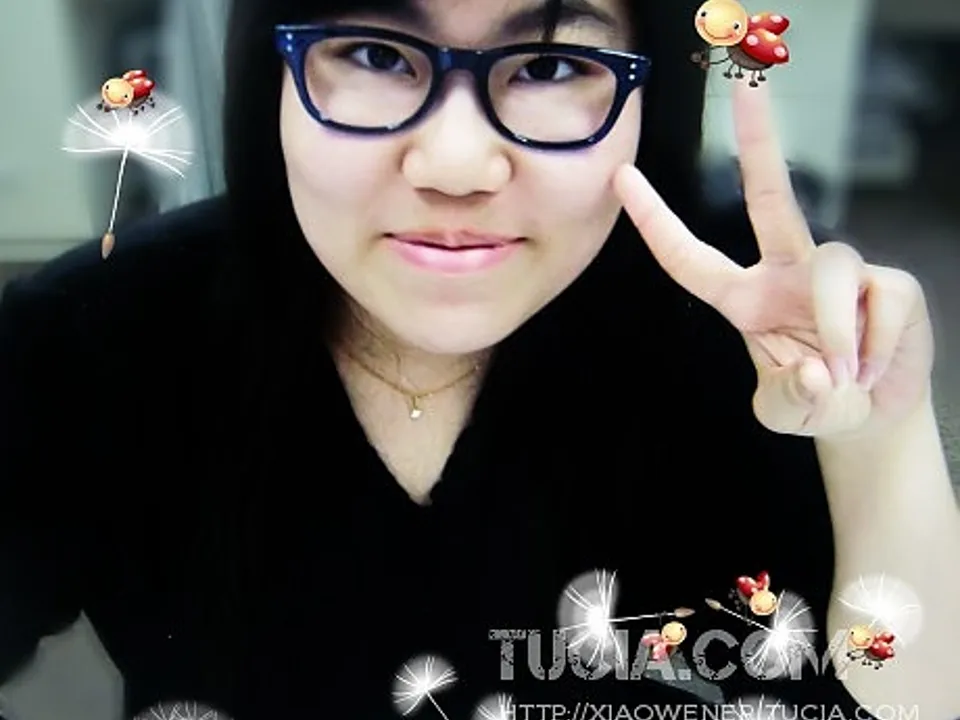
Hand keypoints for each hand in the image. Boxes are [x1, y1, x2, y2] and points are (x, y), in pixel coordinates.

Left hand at [613, 82, 934, 439]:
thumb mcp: (785, 413)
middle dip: (760, 141)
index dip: (656, 221)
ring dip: (836, 331)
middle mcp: (788, 272)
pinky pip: (880, 300)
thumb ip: (790, 399)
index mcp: (745, 298)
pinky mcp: (889, 282)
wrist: (872, 414)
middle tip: (748, 88)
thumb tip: (814, 370)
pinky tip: (872, 366)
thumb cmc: (814, 399)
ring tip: (845, 377)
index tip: (623, 178)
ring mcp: (840, 272)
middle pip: (771, 196)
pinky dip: (875, 346)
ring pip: (832, 267)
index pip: (690, 258)